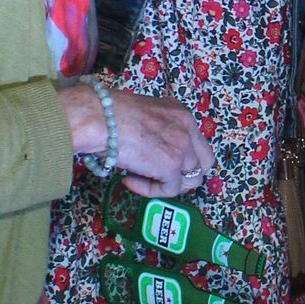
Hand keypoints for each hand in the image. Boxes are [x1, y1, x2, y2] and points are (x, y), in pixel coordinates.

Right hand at [60, 82, 214, 196]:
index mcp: (181, 113)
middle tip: (161, 178)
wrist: (100, 117)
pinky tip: (129, 180)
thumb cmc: (109, 113)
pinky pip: (169, 189)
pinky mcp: (171, 166)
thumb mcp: (144, 114)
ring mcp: (182, 148)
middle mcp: (188, 128)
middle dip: (185, 175)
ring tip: (140, 178)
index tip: (158, 161)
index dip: (182, 157)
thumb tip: (151, 149)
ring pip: (190, 180)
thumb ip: (155, 128)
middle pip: (204, 163)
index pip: (196, 142)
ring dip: (166, 184)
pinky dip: (150, 190)